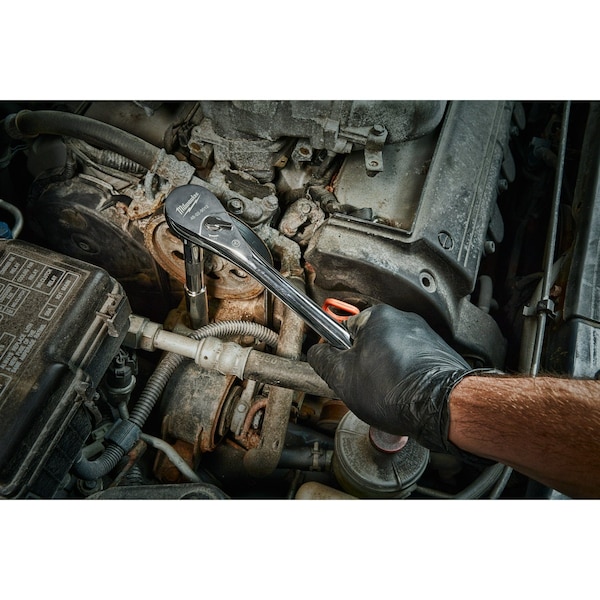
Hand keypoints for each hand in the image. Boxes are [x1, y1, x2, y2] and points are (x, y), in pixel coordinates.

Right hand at [307, 304, 482, 456]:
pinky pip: (412, 363)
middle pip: (369, 342)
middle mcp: (404, 320)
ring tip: (386, 394)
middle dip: (364, 365)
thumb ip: (322, 359)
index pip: (344, 330)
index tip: (339, 367)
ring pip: (391, 355)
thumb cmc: (394, 390)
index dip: (338, 353)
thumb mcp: (342, 377)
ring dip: (385, 372)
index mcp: (378, 317)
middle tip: (363, 386)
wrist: (441, 408)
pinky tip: (404, 395)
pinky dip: (405, 377)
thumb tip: (316, 352)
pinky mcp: (439, 354)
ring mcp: (425, 336)